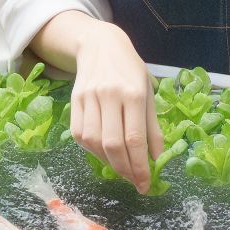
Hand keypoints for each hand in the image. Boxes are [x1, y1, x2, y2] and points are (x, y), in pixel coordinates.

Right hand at [69, 22, 163, 192]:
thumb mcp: (149, 92)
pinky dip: (92, 150)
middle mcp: (110, 95)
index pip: (135, 137)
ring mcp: (89, 98)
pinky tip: (104, 154)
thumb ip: (152, 126)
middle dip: (124, 169)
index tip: (145, 184)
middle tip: (134, 182)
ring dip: (108, 163)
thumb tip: (156, 157)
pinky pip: (79, 135)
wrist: (101, 45)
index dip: (139, 165)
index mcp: (134, 93)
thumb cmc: (130, 70)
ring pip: (94, 142)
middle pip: (112, 143)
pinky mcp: (74, 101)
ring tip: (121, 169)